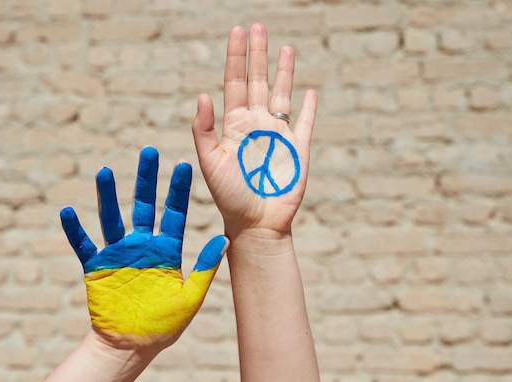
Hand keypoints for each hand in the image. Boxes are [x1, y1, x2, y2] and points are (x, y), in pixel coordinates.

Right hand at [60, 147, 227, 349]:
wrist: (133, 346)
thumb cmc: (164, 325)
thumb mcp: (190, 297)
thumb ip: (205, 268)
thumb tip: (225, 239)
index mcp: (166, 251)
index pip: (173, 214)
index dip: (178, 190)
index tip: (184, 165)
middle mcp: (142, 246)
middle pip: (143, 206)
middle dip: (146, 180)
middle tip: (149, 152)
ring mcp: (118, 255)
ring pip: (111, 219)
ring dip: (107, 196)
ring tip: (104, 171)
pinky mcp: (97, 268)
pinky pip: (83, 246)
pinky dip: (75, 231)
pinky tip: (68, 212)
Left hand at [192, 23, 317, 238]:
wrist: (256, 224)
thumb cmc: (230, 196)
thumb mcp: (210, 162)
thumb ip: (205, 130)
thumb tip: (202, 95)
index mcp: (234, 126)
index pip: (234, 84)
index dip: (235, 58)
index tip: (236, 32)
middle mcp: (256, 125)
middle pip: (258, 81)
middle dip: (257, 55)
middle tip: (257, 26)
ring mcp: (279, 135)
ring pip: (283, 95)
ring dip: (284, 72)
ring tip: (285, 47)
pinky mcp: (298, 150)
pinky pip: (304, 123)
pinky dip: (308, 107)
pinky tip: (309, 92)